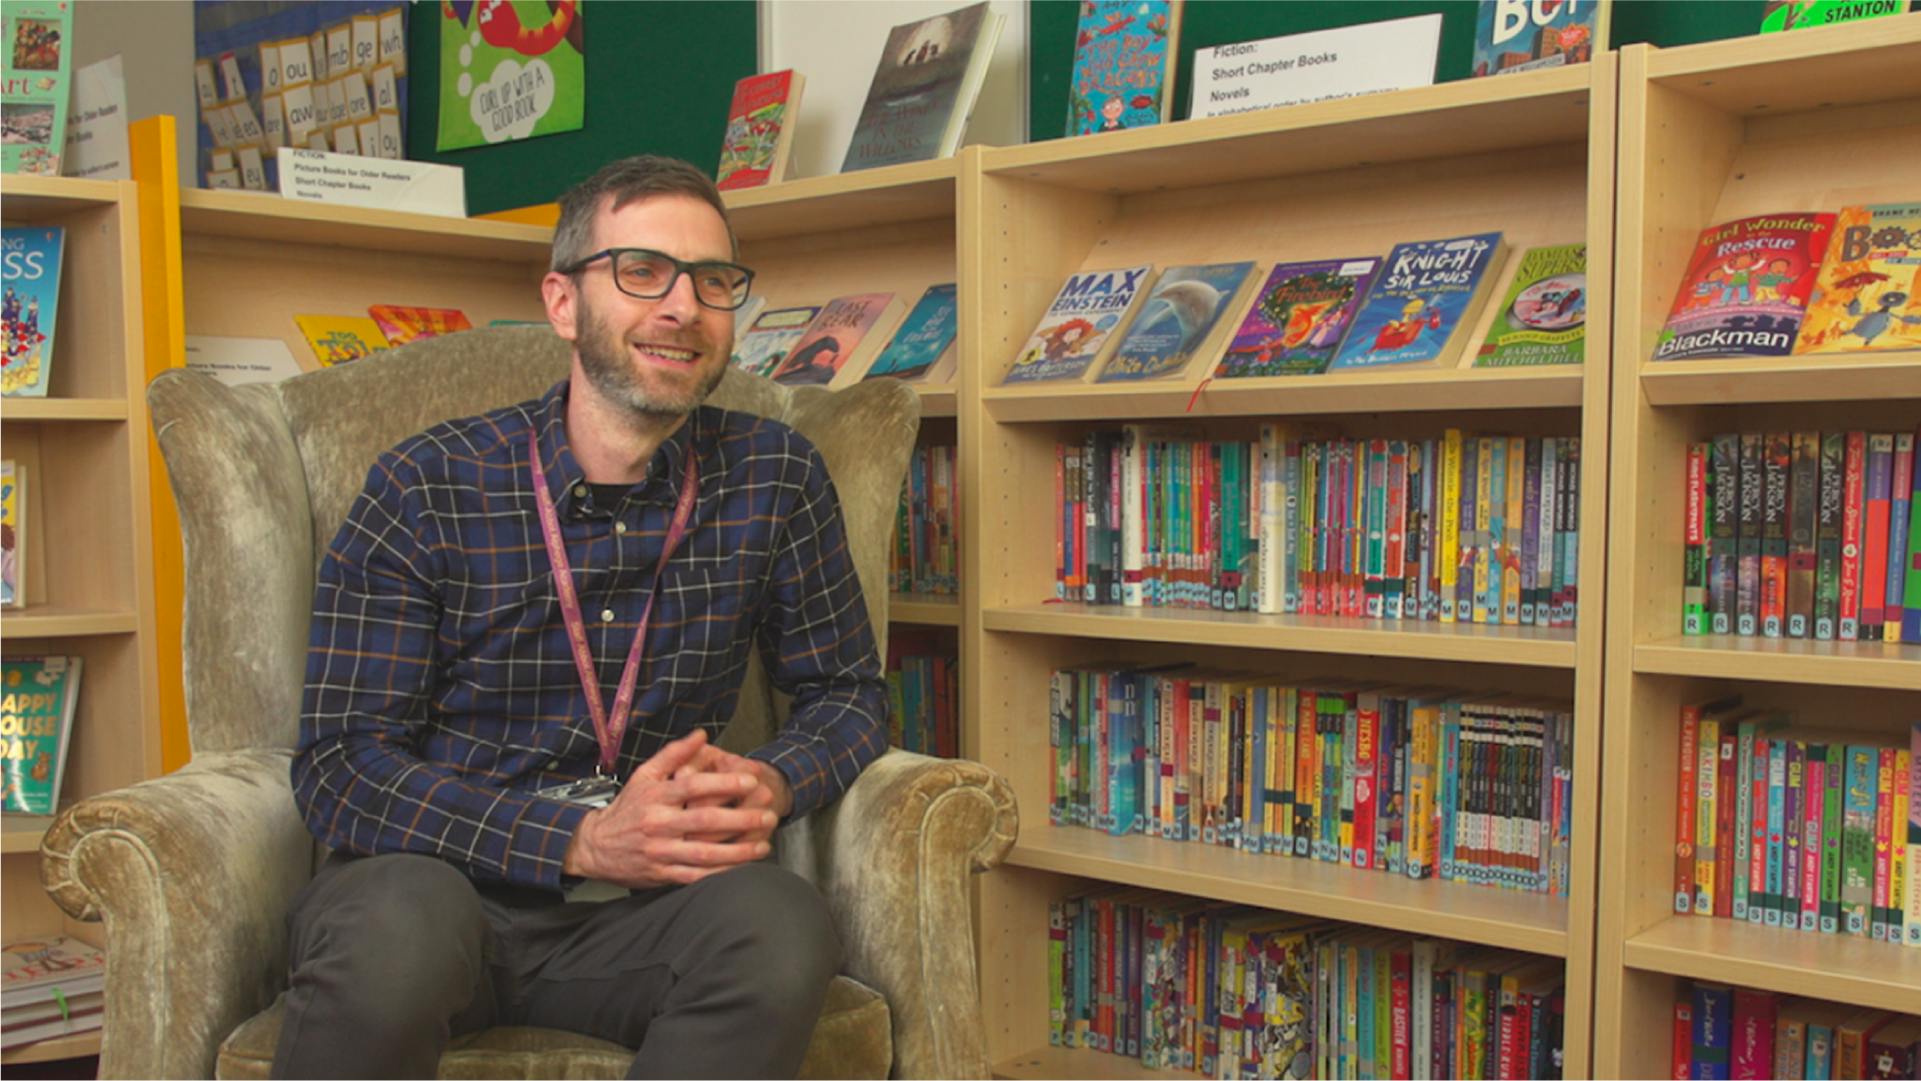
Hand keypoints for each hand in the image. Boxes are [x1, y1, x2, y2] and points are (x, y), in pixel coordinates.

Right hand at [561, 729, 778, 888]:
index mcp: (656, 797)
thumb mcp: (644, 775)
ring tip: (763, 845)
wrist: (595, 846)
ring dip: (738, 851)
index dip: (724, 783)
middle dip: (741, 818)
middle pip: (705, 821)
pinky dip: (720, 874)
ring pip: (705, 853)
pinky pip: (696, 876)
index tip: (751, 780)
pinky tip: (741, 869)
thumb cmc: (627, 808)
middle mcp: (659, 824)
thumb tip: (702, 734)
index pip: (693, 786)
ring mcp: (661, 852)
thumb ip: (674, 754)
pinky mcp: (662, 874)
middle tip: (768, 813)